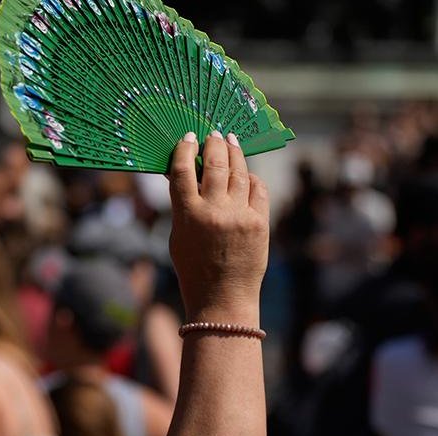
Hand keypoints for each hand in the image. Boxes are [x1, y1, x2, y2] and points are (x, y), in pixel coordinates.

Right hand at [166, 131, 269, 322]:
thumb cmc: (194, 270)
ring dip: (234, 153)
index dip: (184, 149)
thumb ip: (182, 206)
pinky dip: (251, 178)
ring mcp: (239, 215)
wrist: (223, 299)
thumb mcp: (178, 237)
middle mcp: (214, 211)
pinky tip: (246, 173)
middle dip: (214, 143)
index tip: (187, 138)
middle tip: (213, 134)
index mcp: (187, 215)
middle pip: (214, 163)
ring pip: (238, 171)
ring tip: (231, 142)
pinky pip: (257, 189)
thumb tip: (188, 175)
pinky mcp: (259, 222)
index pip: (182, 170)